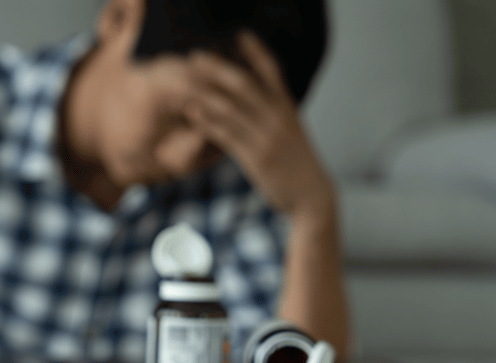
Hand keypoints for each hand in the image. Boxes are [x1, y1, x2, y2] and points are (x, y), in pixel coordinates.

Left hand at [184, 30, 334, 219]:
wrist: (310, 194)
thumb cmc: (297, 164)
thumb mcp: (292, 132)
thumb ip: (275, 114)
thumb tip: (255, 101)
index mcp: (287, 108)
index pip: (272, 71)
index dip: (257, 51)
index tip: (241, 35)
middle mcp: (277, 117)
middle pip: (244, 84)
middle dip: (218, 68)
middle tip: (196, 56)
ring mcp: (267, 136)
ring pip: (230, 108)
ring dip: (204, 93)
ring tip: (184, 83)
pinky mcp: (256, 157)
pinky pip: (226, 135)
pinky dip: (208, 122)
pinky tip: (193, 113)